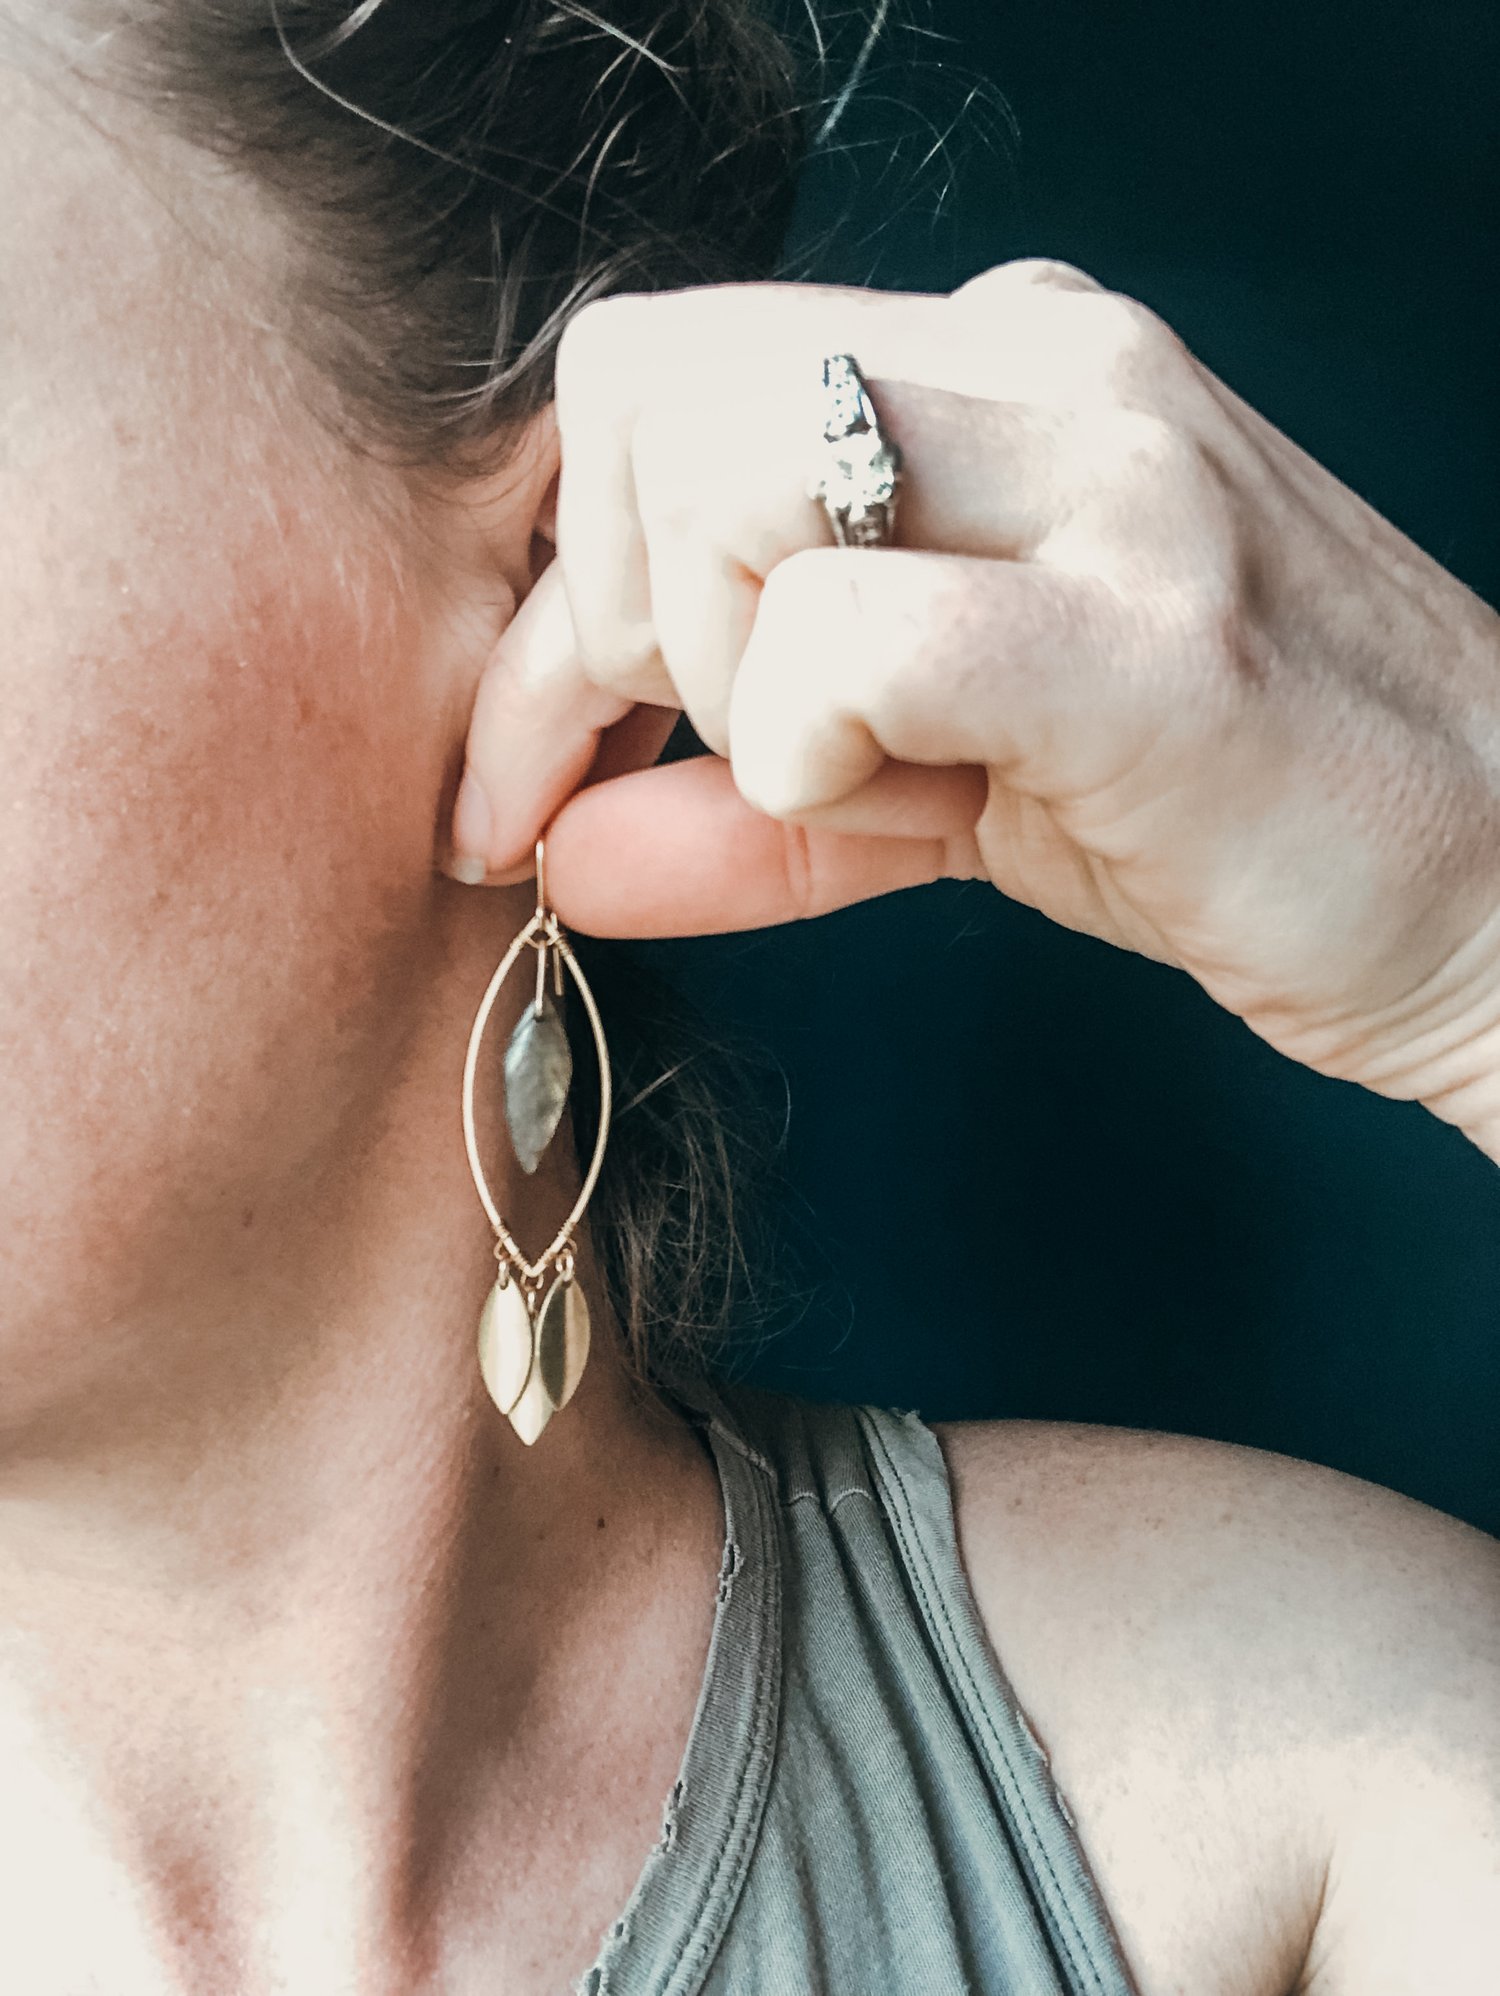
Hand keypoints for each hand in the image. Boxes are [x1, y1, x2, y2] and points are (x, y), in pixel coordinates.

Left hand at [450, 262, 1499, 1150]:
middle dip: (603, 633)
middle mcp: (1050, 365)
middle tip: (685, 773)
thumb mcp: (946, 792)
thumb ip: (738, 806)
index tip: (543, 761)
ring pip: (726, 491)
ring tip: (878, 790)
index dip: (558, 588)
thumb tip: (551, 854)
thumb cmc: (1223, 817)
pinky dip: (810, 751)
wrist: (1498, 889)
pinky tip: (916, 816)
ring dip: (727, 690)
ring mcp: (1114, 475)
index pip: (657, 386)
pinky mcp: (1152, 633)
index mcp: (997, 366)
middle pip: (648, 402)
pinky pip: (855, 636)